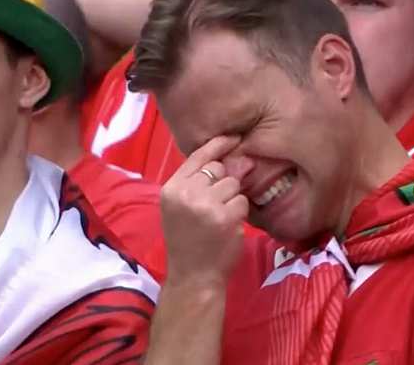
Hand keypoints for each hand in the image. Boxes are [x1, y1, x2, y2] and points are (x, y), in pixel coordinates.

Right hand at [159, 136, 247, 284]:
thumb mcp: (181, 208)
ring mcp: (206, 205)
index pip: (197, 156)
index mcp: (171, 189)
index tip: (234, 137)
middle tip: (215, 207)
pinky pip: (242, 201)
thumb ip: (200, 182)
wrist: (193, 276)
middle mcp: (186, 193)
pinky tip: (227, 227)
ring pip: (233, 184)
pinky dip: (239, 213)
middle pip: (219, 169)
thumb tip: (237, 158)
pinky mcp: (225, 217)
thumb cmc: (188, 241)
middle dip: (224, 183)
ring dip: (232, 200)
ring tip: (219, 219)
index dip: (218, 145)